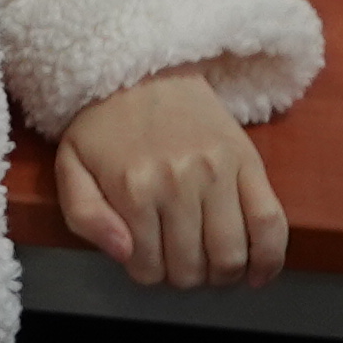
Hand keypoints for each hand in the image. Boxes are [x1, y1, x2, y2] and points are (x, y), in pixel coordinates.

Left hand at [51, 72, 287, 290]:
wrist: (143, 66)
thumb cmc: (104, 124)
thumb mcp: (72, 166)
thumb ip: (85, 217)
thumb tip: (125, 254)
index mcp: (133, 187)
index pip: (147, 267)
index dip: (145, 272)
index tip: (145, 256)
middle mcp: (179, 182)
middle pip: (192, 268)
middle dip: (181, 275)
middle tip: (176, 258)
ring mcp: (219, 172)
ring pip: (231, 255)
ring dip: (219, 274)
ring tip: (209, 263)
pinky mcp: (249, 160)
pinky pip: (271, 222)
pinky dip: (269, 258)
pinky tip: (257, 274)